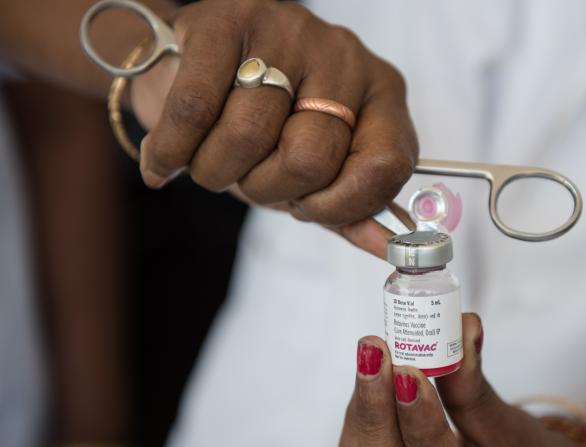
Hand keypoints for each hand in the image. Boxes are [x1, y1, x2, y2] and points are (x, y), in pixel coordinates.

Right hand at [129, 0, 417, 256]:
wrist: (190, 69)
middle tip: (248, 178)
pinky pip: (195, 108)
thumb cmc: (263, 129)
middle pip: (309, 159)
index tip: (304, 207)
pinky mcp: (229, 16)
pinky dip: (172, 150)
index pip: (384, 166)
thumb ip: (348, 211)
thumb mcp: (313, 176)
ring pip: (248, 135)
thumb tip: (386, 250)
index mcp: (382, 96)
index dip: (339, 205)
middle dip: (265, 189)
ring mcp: (291, 29)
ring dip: (214, 171)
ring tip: (209, 159)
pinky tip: (164, 161)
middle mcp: (346, 57)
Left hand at [331, 314, 585, 446]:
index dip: (421, 433)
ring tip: (373, 356)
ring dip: (362, 417)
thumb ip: (476, 392)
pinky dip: (358, 426)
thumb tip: (461, 329)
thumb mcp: (514, 438)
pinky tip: (370, 384)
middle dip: (375, 419)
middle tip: (376, 352)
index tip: (411, 373)